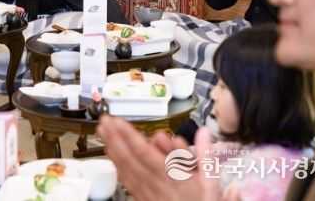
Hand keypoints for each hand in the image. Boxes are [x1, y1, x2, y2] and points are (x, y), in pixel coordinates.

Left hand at [97, 116, 226, 200]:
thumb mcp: (211, 181)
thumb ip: (205, 155)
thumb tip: (203, 133)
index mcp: (171, 178)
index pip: (145, 153)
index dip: (129, 135)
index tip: (118, 121)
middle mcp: (155, 185)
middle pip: (129, 158)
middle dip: (114, 137)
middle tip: (104, 121)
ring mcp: (146, 193)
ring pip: (124, 168)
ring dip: (112, 148)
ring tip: (103, 132)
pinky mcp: (142, 198)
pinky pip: (126, 180)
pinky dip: (117, 165)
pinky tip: (112, 154)